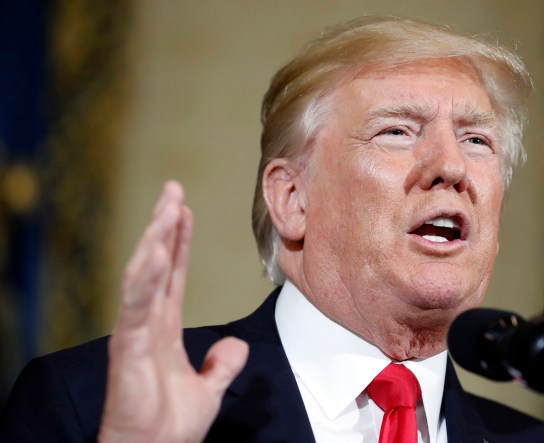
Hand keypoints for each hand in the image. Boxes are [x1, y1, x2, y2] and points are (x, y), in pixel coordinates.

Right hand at [98, 181, 248, 442]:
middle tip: (173, 189)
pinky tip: (154, 248)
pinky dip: (144, 275)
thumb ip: (221, 365)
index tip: (184, 210)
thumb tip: (234, 347)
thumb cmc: (168, 427)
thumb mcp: (208, 389)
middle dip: (165, 225)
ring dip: (157, 237)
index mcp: (164, 328)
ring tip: (168, 204)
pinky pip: (136, 303)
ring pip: (145, 274)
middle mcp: (148, 323)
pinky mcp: (130, 346)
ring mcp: (137, 332)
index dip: (179, 241)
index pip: (172, 274)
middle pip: (157, 264)